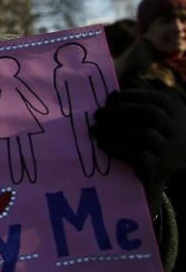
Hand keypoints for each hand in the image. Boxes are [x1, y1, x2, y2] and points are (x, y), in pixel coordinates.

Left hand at [93, 89, 185, 207]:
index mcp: (176, 115)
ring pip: (144, 133)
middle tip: (97, 114)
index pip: (158, 99)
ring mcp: (170, 151)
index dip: (133, 96)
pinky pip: (138, 154)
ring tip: (95, 130)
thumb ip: (134, 108)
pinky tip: (102, 145)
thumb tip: (111, 94)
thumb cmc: (146, 144)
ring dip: (114, 129)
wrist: (154, 176)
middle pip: (151, 114)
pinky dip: (117, 147)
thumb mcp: (147, 124)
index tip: (111, 97)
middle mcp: (177, 132)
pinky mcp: (159, 168)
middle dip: (121, 111)